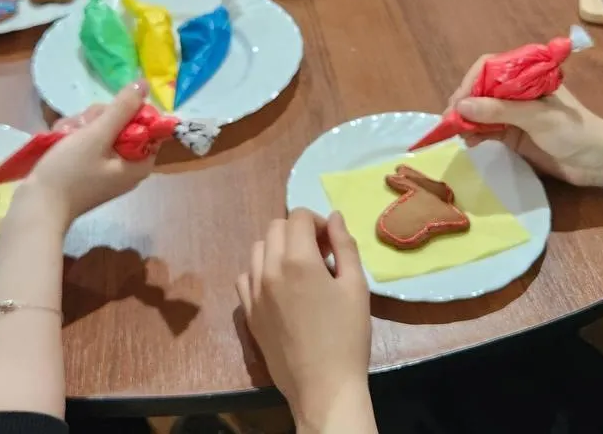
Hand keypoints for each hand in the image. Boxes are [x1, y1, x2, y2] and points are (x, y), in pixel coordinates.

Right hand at [17, 82, 156, 224]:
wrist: (36, 206)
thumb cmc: (70, 172)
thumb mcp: (97, 135)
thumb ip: (122, 108)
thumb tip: (144, 85)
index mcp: (139, 163)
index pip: (148, 125)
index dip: (128, 113)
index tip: (108, 114)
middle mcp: (126, 166)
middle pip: (121, 124)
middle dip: (97, 120)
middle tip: (82, 128)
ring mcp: (105, 167)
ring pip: (99, 129)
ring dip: (79, 126)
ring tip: (63, 136)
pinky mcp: (86, 168)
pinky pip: (86, 141)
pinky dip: (72, 137)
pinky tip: (58, 140)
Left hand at [237, 209, 371, 429]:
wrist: (323, 386)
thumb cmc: (348, 336)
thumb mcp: (356, 287)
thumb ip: (345, 246)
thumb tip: (335, 217)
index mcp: (297, 260)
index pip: (298, 216)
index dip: (318, 221)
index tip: (332, 242)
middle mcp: (268, 270)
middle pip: (275, 228)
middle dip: (299, 231)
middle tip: (321, 255)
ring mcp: (253, 292)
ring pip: (258, 249)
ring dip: (279, 249)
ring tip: (300, 270)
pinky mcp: (247, 312)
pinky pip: (246, 276)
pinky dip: (261, 271)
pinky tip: (280, 288)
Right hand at [448, 60, 602, 187]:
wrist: (598, 161)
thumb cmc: (574, 131)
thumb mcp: (537, 117)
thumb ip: (500, 110)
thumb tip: (461, 106)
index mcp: (528, 75)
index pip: (491, 67)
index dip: (471, 82)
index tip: (459, 102)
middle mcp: (518, 90)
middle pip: (482, 89)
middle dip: (465, 102)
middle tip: (450, 120)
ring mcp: (514, 113)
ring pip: (481, 110)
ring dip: (467, 120)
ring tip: (456, 133)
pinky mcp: (513, 133)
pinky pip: (487, 129)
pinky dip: (475, 134)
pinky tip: (468, 142)